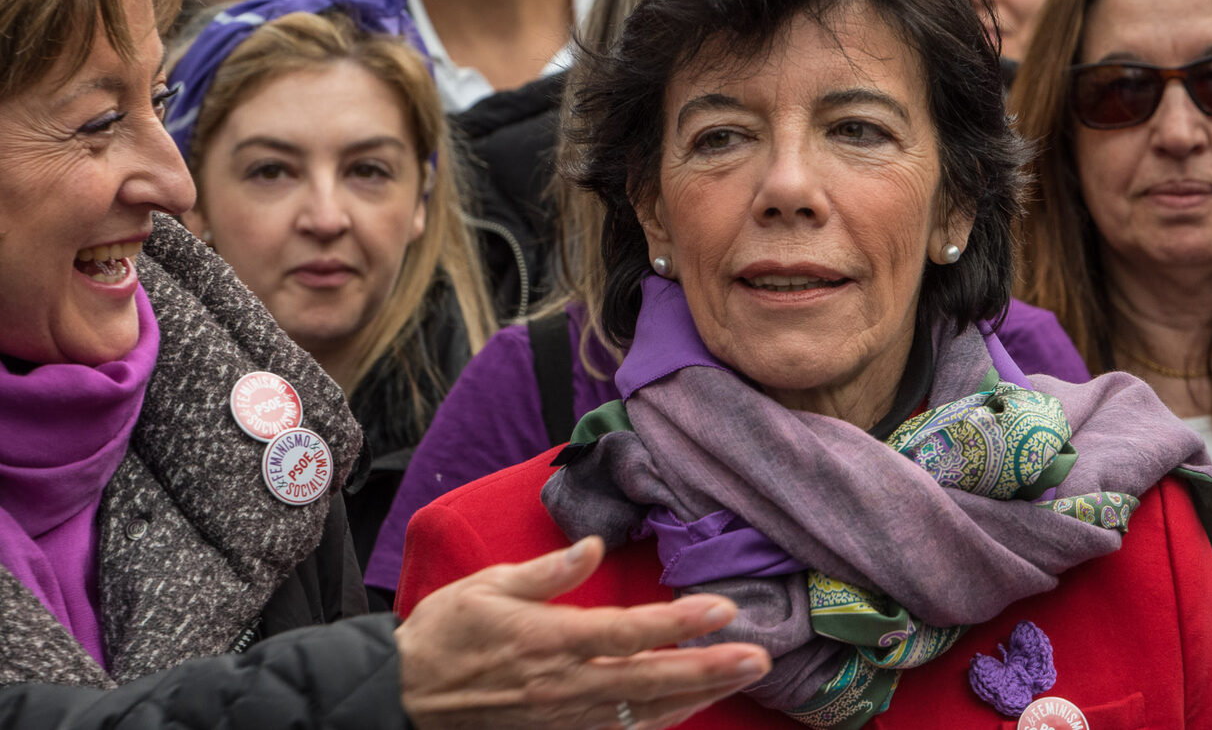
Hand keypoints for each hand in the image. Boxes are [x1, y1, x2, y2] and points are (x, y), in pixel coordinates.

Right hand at [396, 536, 770, 728]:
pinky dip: (658, 722)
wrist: (403, 698)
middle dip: (708, 670)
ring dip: (695, 696)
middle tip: (760, 658)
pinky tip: (687, 707)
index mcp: (547, 640)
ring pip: (643, 713)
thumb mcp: (487, 587)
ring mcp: (563, 717)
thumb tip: (594, 548)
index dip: (678, 624)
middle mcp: (563, 684)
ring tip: (739, 677)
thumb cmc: (444, 634)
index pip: (626, 632)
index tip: (722, 611)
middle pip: (649, 681)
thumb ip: (547, 572)